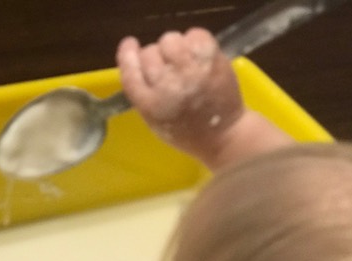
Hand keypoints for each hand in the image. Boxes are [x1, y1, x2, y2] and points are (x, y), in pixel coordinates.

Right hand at [117, 28, 243, 158]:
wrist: (223, 135)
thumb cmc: (185, 131)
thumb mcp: (153, 120)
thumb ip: (142, 94)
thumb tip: (137, 63)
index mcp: (149, 104)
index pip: (130, 69)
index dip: (127, 54)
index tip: (130, 45)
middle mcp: (166, 85)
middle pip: (149, 52)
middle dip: (156, 56)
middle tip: (168, 67)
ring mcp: (190, 70)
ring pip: (169, 40)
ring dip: (174, 47)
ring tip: (184, 60)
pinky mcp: (210, 58)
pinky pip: (193, 34)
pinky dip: (194, 40)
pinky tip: (198, 55)